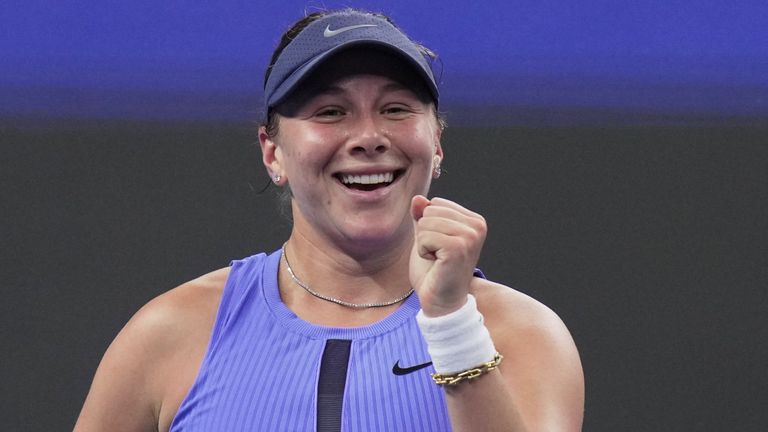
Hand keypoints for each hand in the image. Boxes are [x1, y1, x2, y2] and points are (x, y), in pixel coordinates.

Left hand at [409, 195, 486, 316]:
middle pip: (430, 210)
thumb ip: (422, 216)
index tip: (440, 246)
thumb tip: (417, 198)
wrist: (441, 302)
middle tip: (438, 255)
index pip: (435, 203)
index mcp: (474, 220)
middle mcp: (477, 225)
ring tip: (437, 260)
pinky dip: (423, 251)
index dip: (429, 225)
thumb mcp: (426, 237)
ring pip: (425, 222)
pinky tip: (436, 264)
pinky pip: (424, 236)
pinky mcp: (459, 247)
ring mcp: (470, 236)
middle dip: (425, 233)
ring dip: (423, 244)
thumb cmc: (434, 271)